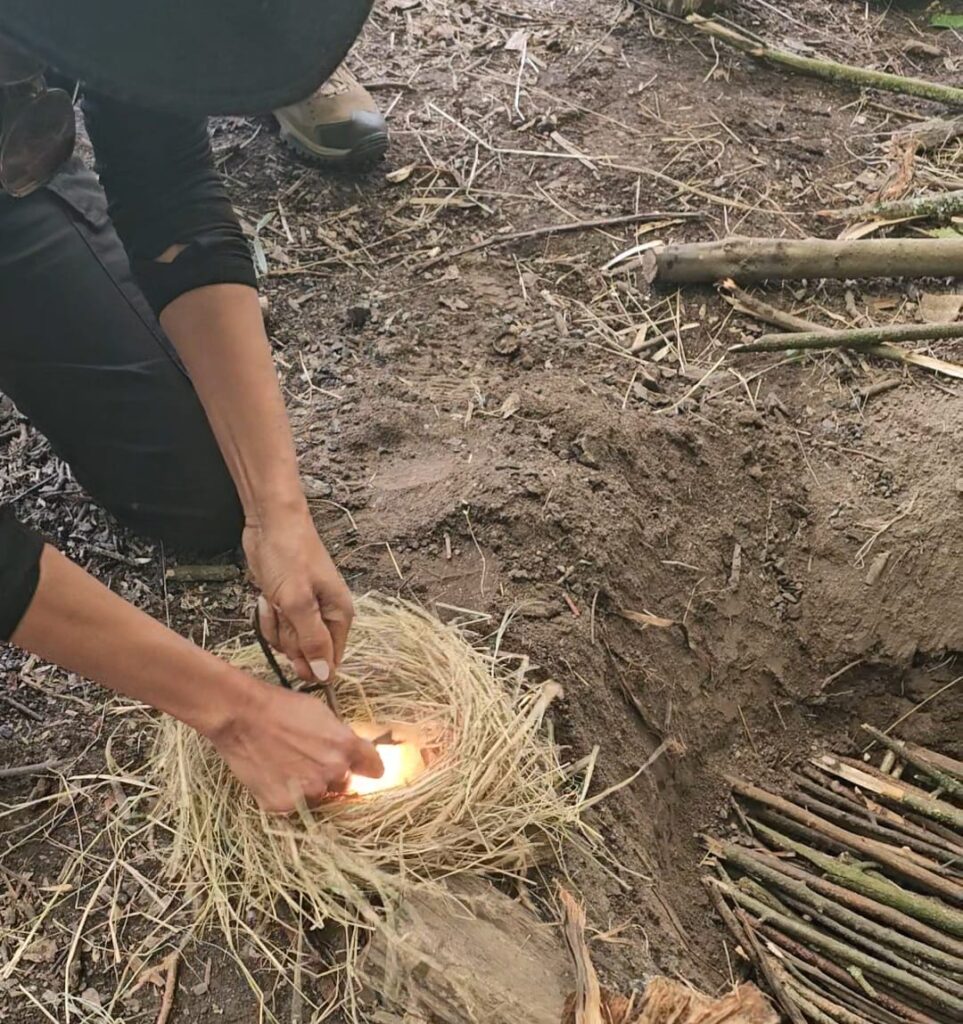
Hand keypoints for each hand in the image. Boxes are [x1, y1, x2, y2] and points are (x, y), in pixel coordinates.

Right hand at [210, 676, 382, 811]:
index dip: (367, 767)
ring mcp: (309, 792)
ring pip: (318, 796)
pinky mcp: (284, 805)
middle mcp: (334, 772)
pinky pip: (293, 805)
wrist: (243, 716)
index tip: (362, 768)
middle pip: (344, 784)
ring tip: (287, 765)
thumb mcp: (323, 715)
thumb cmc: (282, 708)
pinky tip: (274, 774)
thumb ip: (342, 738)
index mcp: (347, 748)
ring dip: (309, 786)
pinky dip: (286, 794)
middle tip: (310, 760)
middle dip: (333, 775)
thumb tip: (353, 753)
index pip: (375, 769)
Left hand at [243, 503, 352, 683]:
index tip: (292, 652)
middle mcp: (327, 616)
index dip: (310, 663)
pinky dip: (268, 617)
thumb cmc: (289, 556)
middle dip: (289, 639)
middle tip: (285, 611)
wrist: (271, 524)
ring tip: (276, 600)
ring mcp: (306, 611)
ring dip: (276, 627)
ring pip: (289, 642)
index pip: (331, 661)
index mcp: (340, 616)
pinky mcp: (288, 605)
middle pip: (307, 654)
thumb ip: (312, 640)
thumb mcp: (299, 602)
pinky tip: (268, 597)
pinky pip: (277, 627)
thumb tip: (326, 676)